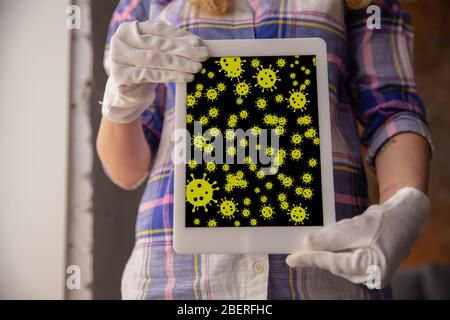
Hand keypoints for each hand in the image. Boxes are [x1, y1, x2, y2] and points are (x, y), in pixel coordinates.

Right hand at [102, 20, 208, 122]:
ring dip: (181, 63)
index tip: (199, 43)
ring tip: (197, 67)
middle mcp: (121, 40)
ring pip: (157, 59)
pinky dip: (172, 76)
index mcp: (129, 29)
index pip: (160, 30)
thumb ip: (168, 46)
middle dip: (184, 50)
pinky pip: (152, 75)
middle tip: (203, 55)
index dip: (181, 36)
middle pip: (159, 44)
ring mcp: (118, 57)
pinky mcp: (121, 75)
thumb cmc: (143, 71)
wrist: (124, 95)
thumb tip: (197, 45)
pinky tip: (187, 78)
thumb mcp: (154, 54)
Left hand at [286, 187, 429, 288]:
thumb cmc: (385, 221)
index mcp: (370, 267)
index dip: (310, 259)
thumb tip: (307, 244)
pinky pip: (344, 257)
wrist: (405, 218)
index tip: (291, 259)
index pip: (332, 263)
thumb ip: (331, 237)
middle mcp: (369, 275)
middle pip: (334, 263)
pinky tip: (348, 234)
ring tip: (345, 229)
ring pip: (338, 259)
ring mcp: (368, 273)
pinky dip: (339, 246)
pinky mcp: (366, 267)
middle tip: (299, 249)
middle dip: (318, 252)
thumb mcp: (357, 227)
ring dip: (331, 245)